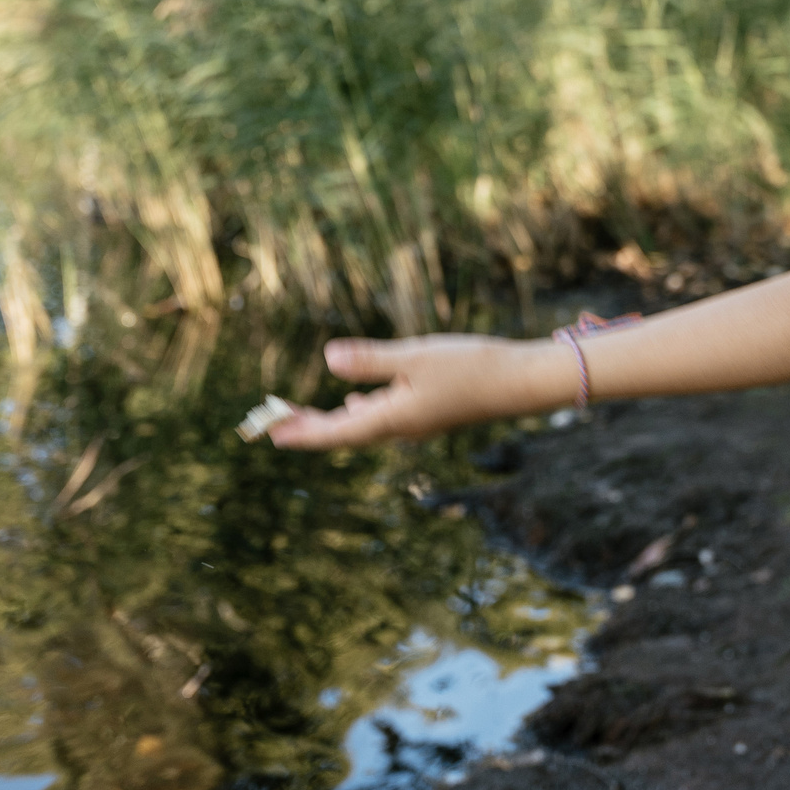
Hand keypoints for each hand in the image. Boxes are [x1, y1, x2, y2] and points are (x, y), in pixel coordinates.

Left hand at [267, 336, 560, 449]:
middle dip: (309, 427)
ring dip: (332, 422)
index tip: (270, 433)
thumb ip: (371, 359)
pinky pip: (382, 419)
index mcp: (393, 418)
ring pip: (363, 427)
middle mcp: (401, 428)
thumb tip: (328, 359)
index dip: (301, 431)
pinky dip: (360, 413)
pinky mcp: (429, 412)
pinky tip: (357, 402)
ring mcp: (416, 422)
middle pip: (344, 432)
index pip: (335, 431)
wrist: (520, 382)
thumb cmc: (471, 367)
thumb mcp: (415, 356)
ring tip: (303, 418)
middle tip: (272, 424)